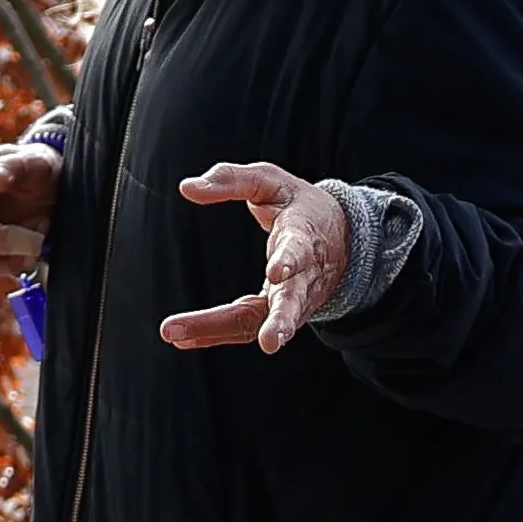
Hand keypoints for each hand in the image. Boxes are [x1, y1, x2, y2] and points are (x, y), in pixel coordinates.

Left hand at [160, 159, 355, 352]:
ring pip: (267, 321)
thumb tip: (187, 188)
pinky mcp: (277, 313)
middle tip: (270, 341)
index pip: (300, 250)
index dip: (289, 261)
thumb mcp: (269, 180)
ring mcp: (293, 300)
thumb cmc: (297, 205)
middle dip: (281, 320)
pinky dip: (214, 332)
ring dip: (236, 334)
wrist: (339, 238)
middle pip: (294, 301)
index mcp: (304, 235)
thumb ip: (230, 180)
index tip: (277, 272)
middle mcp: (304, 275)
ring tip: (189, 338)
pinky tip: (183, 337)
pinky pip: (247, 327)